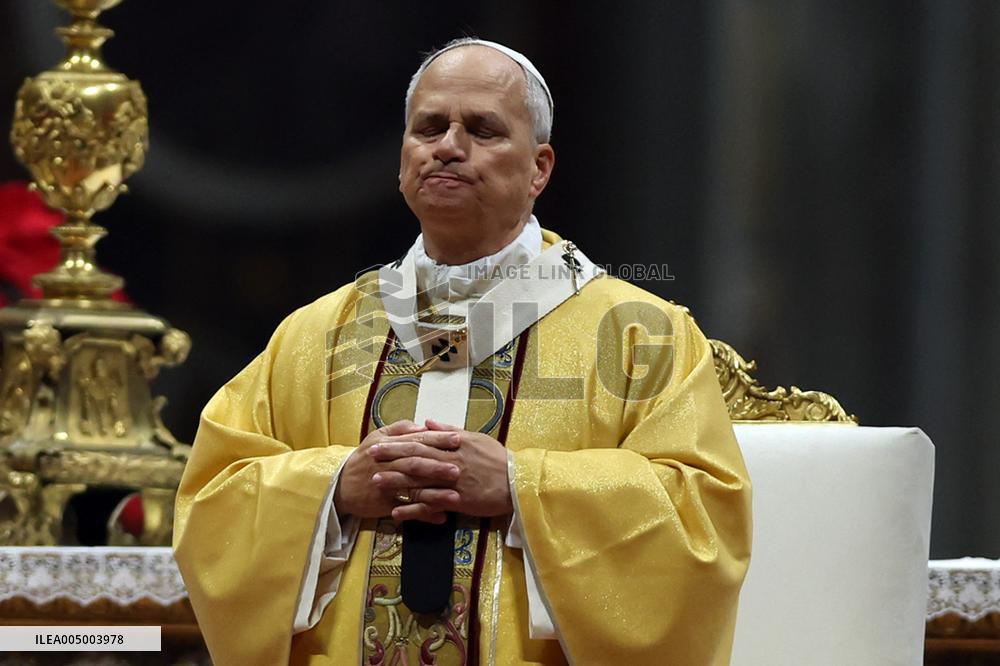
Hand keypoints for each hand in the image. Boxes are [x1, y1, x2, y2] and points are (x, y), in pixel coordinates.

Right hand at [333, 420, 460, 518]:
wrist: (339, 485)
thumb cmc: (363, 459)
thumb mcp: (377, 437)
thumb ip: (400, 429)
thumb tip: (423, 425)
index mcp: (387, 446)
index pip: (415, 441)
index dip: (437, 440)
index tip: (457, 439)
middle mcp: (386, 464)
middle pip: (414, 464)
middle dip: (437, 467)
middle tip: (458, 470)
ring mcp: (384, 485)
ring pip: (411, 488)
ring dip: (434, 494)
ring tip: (455, 497)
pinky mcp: (383, 504)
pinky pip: (405, 510)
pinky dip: (423, 514)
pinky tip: (441, 517)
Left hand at [369, 419, 512, 522]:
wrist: (517, 482)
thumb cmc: (498, 459)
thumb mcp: (476, 439)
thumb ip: (449, 430)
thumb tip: (427, 422)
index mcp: (455, 443)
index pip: (421, 440)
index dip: (398, 441)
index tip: (380, 441)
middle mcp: (451, 460)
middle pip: (415, 457)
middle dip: (391, 457)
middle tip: (370, 456)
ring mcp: (453, 482)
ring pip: (419, 480)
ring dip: (396, 481)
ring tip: (376, 481)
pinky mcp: (458, 501)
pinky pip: (431, 505)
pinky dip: (413, 509)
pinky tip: (396, 513)